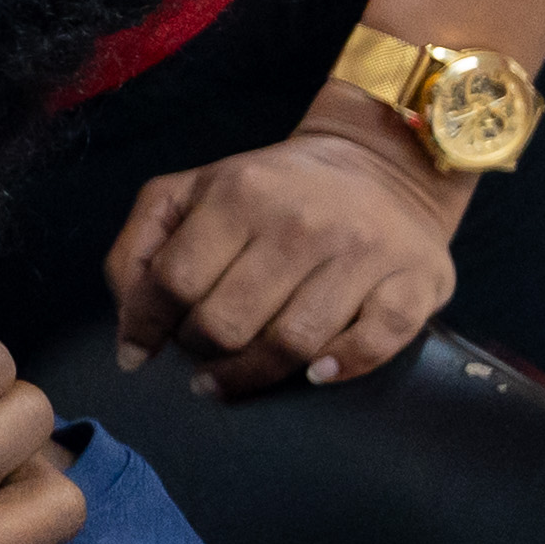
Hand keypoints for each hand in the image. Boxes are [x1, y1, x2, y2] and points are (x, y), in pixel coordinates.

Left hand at [110, 106, 464, 393]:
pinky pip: (370, 346)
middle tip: (202, 355)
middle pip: (226, 324)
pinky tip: (314, 373)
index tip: (142, 350)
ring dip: (251, 377)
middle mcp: (301, 222)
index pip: (173, 283)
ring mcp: (361, 252)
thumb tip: (132, 333)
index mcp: (239, 194)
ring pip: (290, 345)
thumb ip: (142, 247)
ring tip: (233, 378)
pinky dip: (338, 369)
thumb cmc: (273, 191)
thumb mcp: (193, 192)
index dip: (148, 326)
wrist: (382, 164)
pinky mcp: (412, 282)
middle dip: (200, 352)